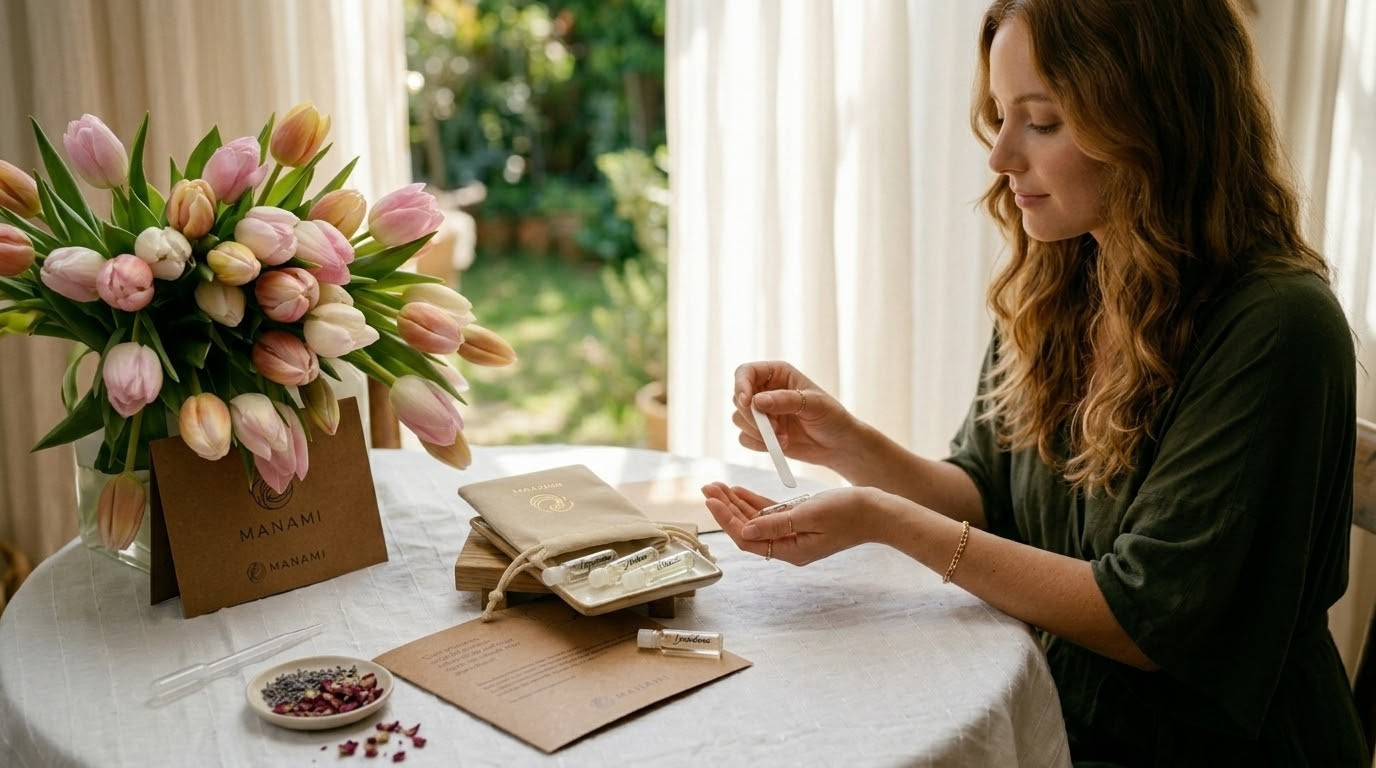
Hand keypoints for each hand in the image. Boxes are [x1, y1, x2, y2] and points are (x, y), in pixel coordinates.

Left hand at [701, 482, 878, 565]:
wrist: (879, 512)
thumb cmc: (851, 512)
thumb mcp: (811, 514)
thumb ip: (777, 523)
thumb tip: (745, 529)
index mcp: (792, 550)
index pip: (748, 538)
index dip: (727, 519)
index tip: (712, 500)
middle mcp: (789, 546)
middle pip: (748, 529)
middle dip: (725, 508)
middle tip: (707, 488)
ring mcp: (794, 534)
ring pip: (756, 520)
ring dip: (736, 503)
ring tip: (717, 486)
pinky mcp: (801, 522)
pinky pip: (770, 514)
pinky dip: (754, 502)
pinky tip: (739, 491)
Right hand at [732, 361, 856, 468]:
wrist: (839, 445)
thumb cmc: (832, 417)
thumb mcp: (814, 404)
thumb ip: (786, 400)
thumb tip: (757, 401)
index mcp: (777, 374)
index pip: (746, 372)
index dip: (741, 385)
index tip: (746, 402)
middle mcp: (765, 391)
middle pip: (738, 398)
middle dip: (753, 416)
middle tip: (775, 429)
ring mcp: (762, 413)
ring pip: (739, 419)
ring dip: (758, 432)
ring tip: (784, 438)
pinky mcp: (761, 434)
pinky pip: (744, 438)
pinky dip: (759, 444)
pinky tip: (780, 445)